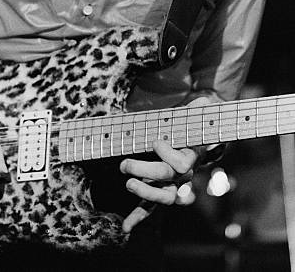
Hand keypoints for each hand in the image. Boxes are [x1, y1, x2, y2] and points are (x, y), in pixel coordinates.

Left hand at [120, 96, 209, 232]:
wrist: (200, 137)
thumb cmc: (194, 123)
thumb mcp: (198, 114)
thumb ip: (199, 109)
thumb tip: (205, 102)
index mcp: (192, 156)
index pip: (182, 164)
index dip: (168, 154)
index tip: (155, 141)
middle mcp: (185, 174)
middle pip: (166, 179)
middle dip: (144, 172)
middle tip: (124, 164)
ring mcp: (173, 184)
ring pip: (162, 196)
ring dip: (143, 191)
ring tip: (127, 182)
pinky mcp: (161, 189)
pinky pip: (152, 207)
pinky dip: (138, 217)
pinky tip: (125, 228)